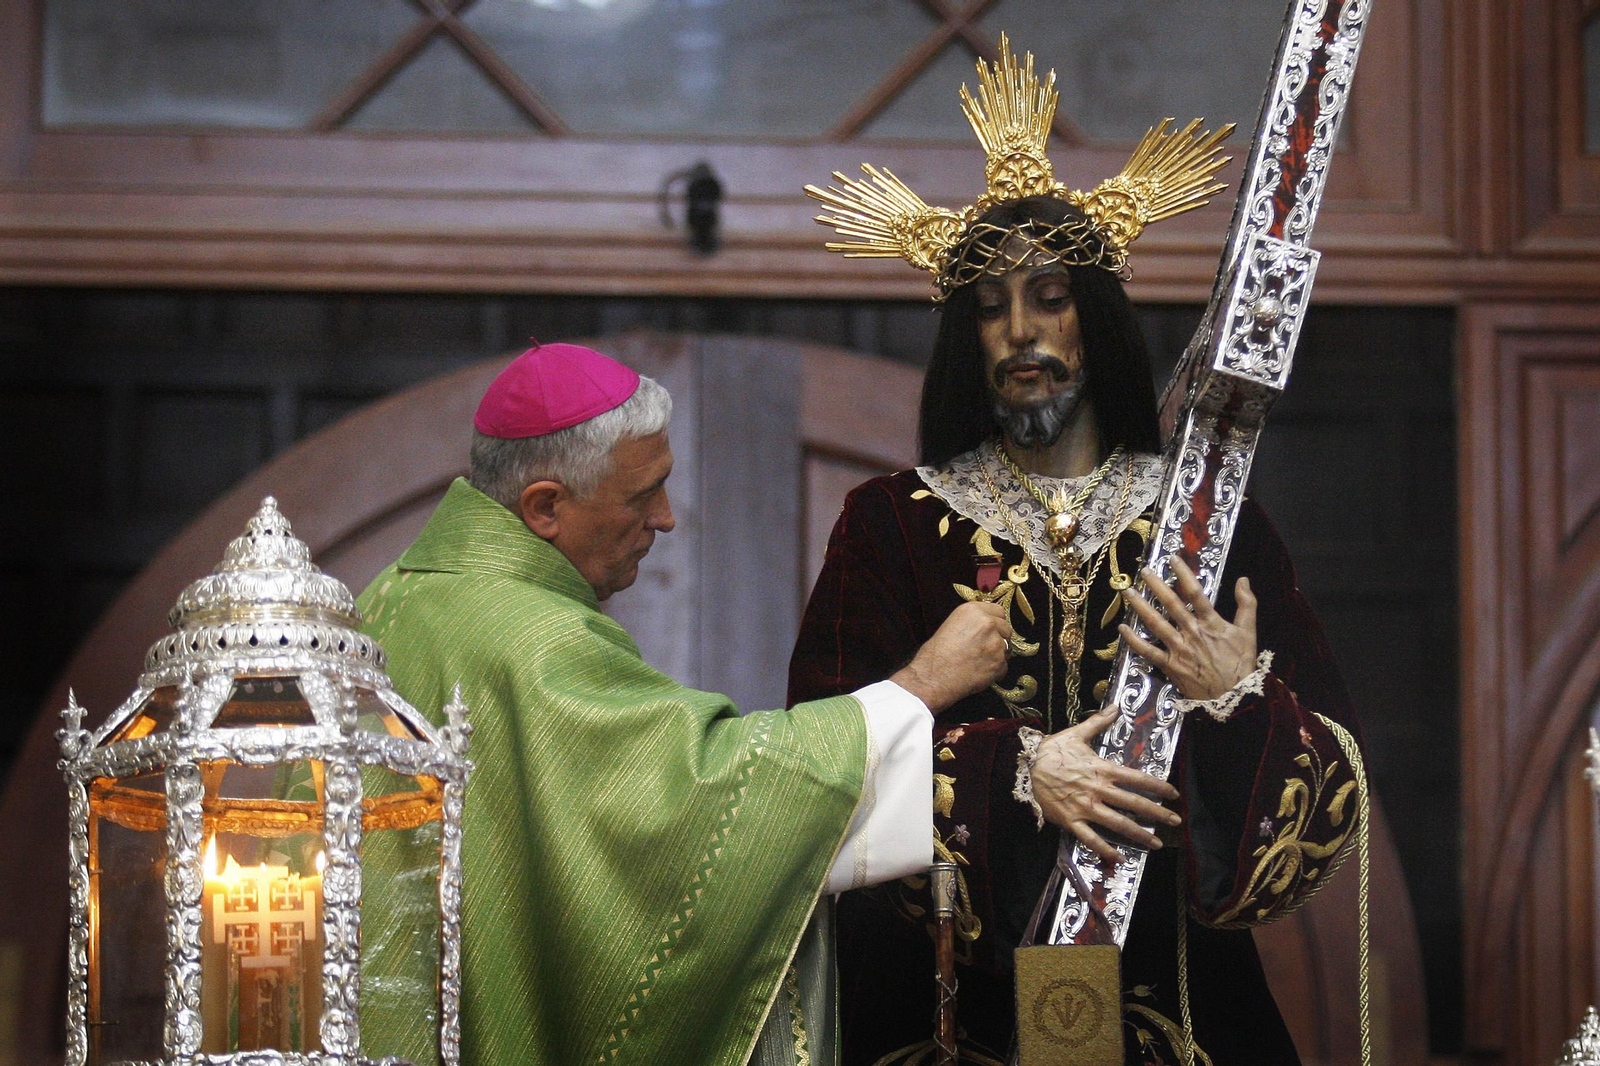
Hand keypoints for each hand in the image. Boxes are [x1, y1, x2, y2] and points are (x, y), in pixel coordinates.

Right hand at [892, 601, 1012, 712]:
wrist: (933, 677)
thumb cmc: (936, 654)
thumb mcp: (951, 625)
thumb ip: (973, 621)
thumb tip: (989, 624)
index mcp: (973, 611)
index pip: (998, 610)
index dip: (995, 621)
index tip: (991, 629)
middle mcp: (987, 623)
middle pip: (1006, 628)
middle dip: (999, 638)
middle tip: (985, 648)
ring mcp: (995, 643)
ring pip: (1007, 648)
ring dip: (997, 655)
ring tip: (979, 661)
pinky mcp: (999, 663)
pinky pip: (1004, 666)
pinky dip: (995, 671)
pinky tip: (980, 672)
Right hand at [1031, 705, 1181, 861]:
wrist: (1027, 766)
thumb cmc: (1053, 750)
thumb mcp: (1076, 733)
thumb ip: (1098, 722)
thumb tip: (1116, 706)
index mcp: (1101, 769)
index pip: (1136, 778)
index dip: (1158, 786)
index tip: (1173, 794)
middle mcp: (1097, 789)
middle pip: (1133, 803)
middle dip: (1157, 813)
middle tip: (1175, 821)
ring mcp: (1085, 807)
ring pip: (1117, 823)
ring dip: (1138, 834)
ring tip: (1156, 843)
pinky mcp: (1071, 820)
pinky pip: (1090, 838)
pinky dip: (1104, 849)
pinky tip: (1118, 857)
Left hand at [1118, 556, 1256, 700]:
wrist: (1235, 698)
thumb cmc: (1241, 664)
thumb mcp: (1249, 632)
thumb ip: (1247, 604)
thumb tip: (1243, 579)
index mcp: (1211, 622)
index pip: (1195, 592)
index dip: (1183, 573)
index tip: (1172, 558)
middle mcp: (1192, 632)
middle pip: (1171, 604)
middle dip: (1156, 585)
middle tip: (1144, 570)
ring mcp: (1179, 649)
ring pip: (1156, 623)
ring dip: (1141, 606)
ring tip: (1128, 592)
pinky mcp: (1170, 666)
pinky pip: (1148, 651)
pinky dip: (1134, 640)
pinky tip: (1122, 629)